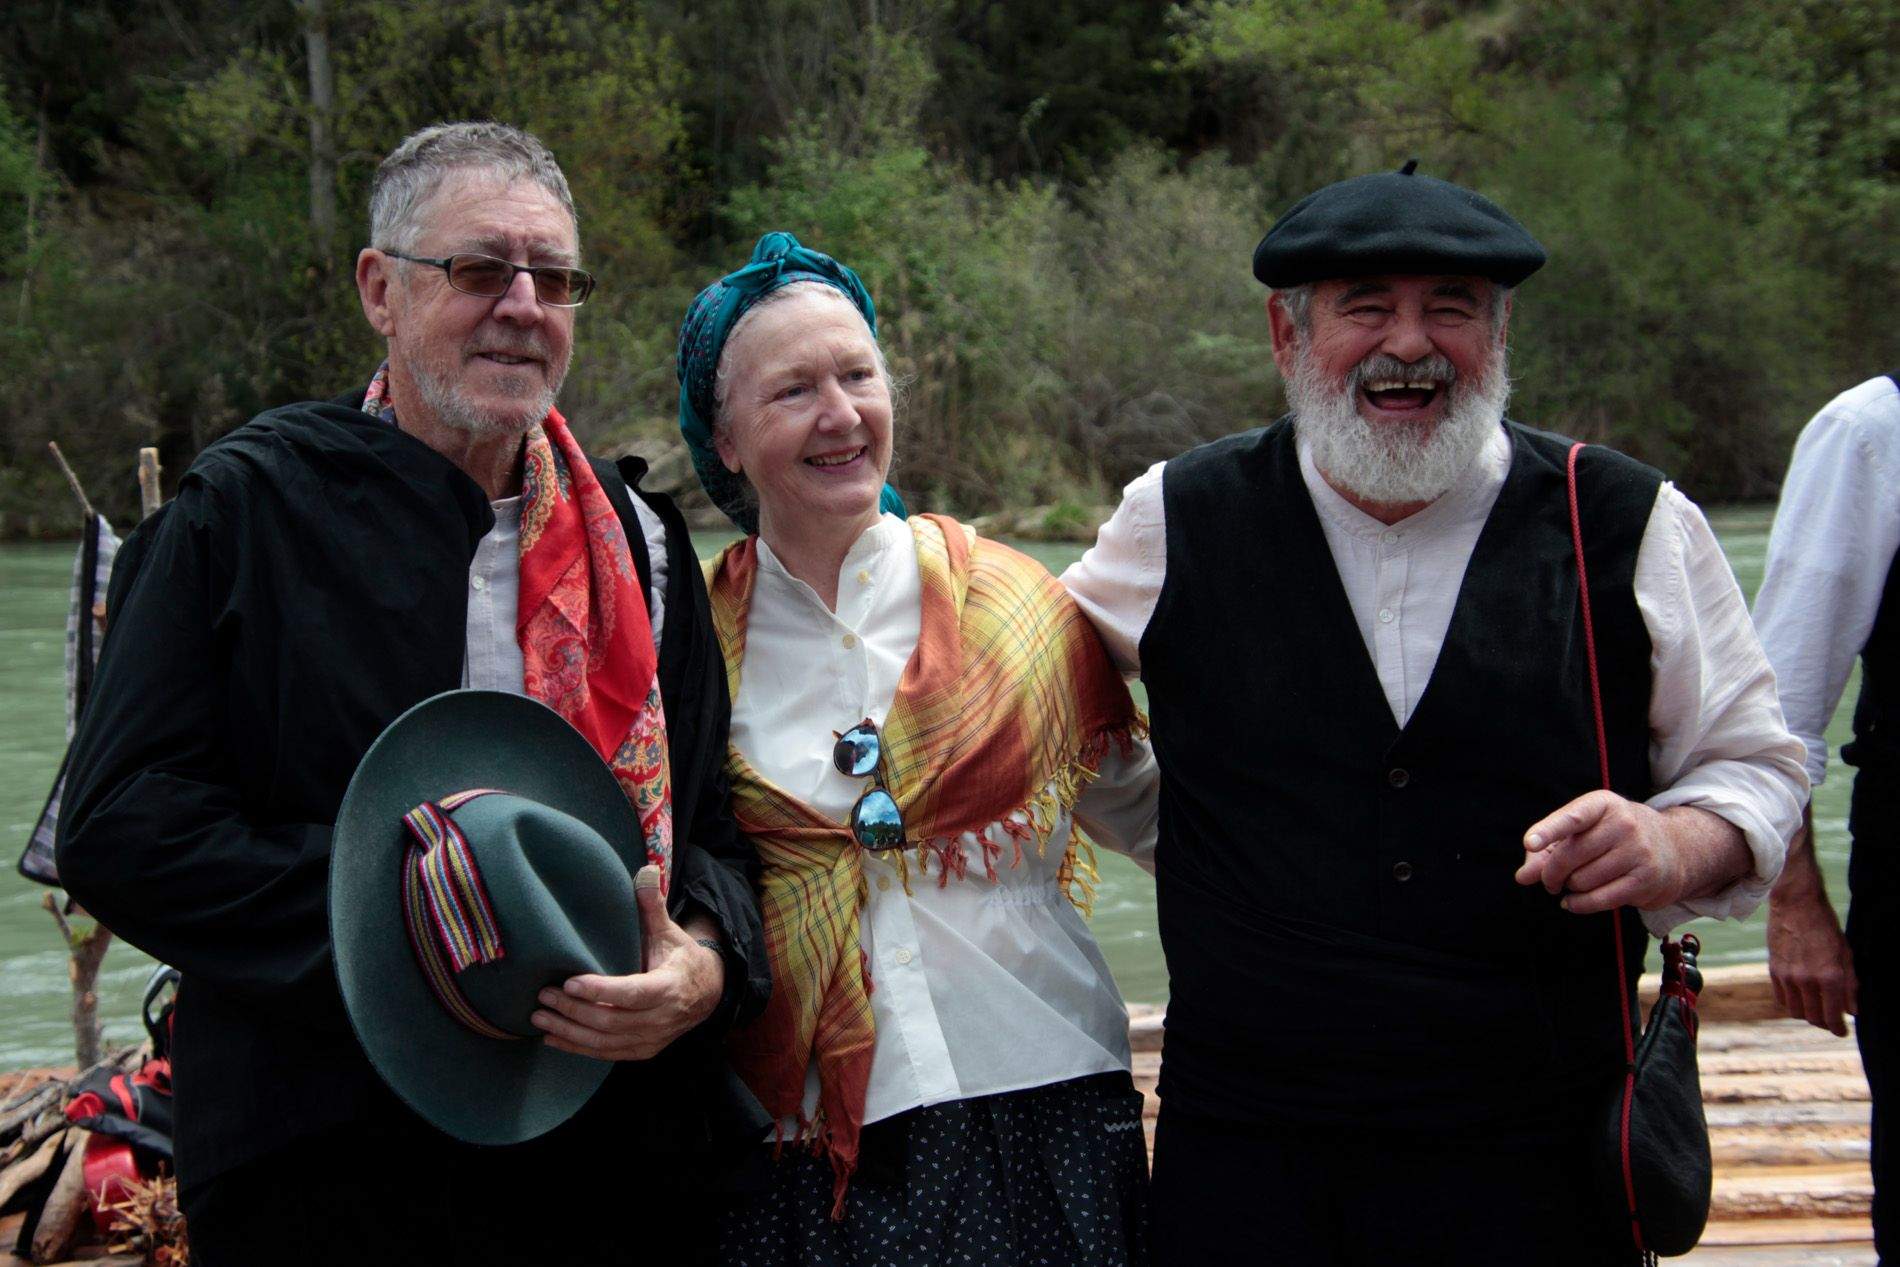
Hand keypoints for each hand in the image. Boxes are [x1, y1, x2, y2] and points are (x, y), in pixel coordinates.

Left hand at [531, 865, 725, 1060]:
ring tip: (539, 1017)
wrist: (707, 993)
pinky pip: (606, 1054)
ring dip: (569, 1032)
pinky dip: (577, 1048)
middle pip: (612, 1021)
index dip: (600, 990)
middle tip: (544, 995)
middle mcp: (661, 1019)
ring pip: (605, 1042)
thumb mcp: (670, 932)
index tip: (569, 982)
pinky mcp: (642, 1051)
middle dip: (573, 1010)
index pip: (631, 992)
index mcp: (669, 987)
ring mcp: (651, 1039)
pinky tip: (553, 1038)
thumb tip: (645, 870)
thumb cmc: (680, 958)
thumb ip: (653, 906)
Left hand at [1516, 790, 1687, 913]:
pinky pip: (1599, 899)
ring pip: (1582, 880)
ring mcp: (1638, 851)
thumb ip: (1546, 850)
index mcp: (1602, 804)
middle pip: (1569, 856)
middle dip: (1551, 873)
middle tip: (1550, 880)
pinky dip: (1579, 905)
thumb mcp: (1583, 831)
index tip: (1529, 843)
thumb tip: (1523, 876)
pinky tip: (1573, 902)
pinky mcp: (1645, 880)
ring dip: (1569, 888)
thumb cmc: (1613, 837)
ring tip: (1574, 883)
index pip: (1572, 818)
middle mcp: (1623, 824)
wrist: (1673, 848)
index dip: (1548, 831)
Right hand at [1768, 824, 1856, 1036]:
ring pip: (1796, 1011)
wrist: (1795, 903)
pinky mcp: (1774, 970)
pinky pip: (1782, 998)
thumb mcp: (1846, 954)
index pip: (1833, 1016)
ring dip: (1807, 1015)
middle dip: (1824, 1023)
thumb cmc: (1826, 926)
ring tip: (1815, 1010)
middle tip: (1831, 1021)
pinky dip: (1792, 1003)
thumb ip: (1850, 984)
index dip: (1838, 1029)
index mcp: (1830, 976)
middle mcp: (1807, 980)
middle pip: (1813, 1018)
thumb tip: (1852, 1011)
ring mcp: (1788, 976)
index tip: (1842, 1032)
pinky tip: (1801, 997)